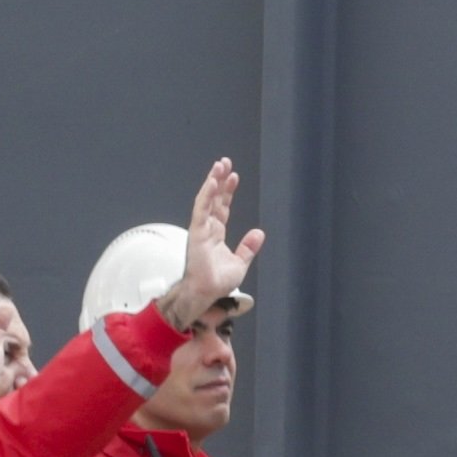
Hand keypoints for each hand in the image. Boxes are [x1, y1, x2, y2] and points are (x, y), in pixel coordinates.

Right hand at [165, 154, 261, 334]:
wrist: (206, 294)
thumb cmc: (217, 282)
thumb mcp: (239, 263)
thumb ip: (248, 248)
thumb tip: (259, 233)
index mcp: (215, 234)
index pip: (222, 207)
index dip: (227, 192)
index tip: (233, 176)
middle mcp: (207, 228)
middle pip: (213, 199)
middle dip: (219, 180)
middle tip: (224, 162)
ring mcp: (201, 229)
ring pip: (206, 200)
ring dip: (212, 182)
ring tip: (219, 165)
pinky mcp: (196, 233)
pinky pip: (201, 210)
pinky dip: (206, 196)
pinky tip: (212, 182)